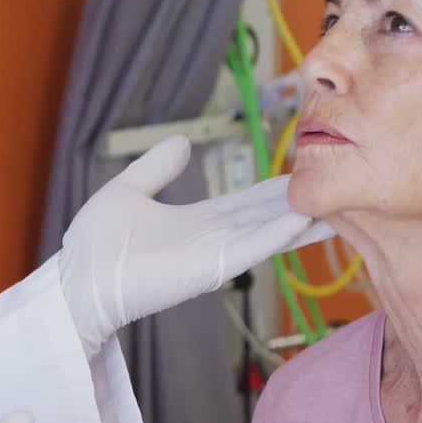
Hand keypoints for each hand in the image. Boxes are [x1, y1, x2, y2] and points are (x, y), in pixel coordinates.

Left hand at [60, 135, 331, 356]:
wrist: (77, 281)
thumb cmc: (95, 245)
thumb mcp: (128, 191)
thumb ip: (156, 168)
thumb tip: (181, 141)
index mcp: (198, 221)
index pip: (249, 203)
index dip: (280, 189)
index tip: (310, 174)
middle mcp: (214, 240)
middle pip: (270, 218)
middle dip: (304, 202)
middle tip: (344, 184)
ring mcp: (214, 256)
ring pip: (269, 233)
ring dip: (303, 218)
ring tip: (342, 201)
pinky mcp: (208, 271)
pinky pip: (250, 250)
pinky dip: (276, 235)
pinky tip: (304, 219)